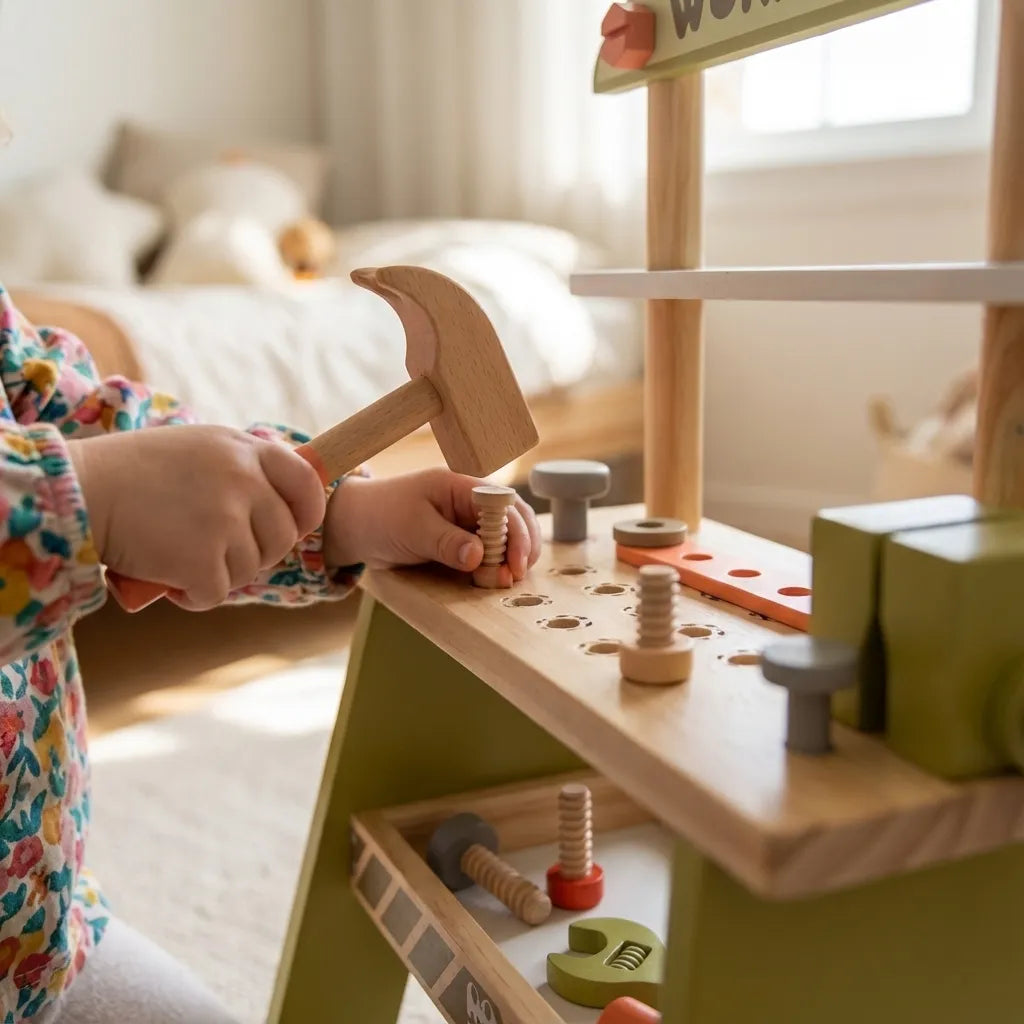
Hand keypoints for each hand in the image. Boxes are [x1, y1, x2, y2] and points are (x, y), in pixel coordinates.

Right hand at [68, 425, 325, 609]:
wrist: (79, 491)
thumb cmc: (130, 473)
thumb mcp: (197, 450)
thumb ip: (239, 469)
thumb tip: (279, 504)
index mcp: (245, 449)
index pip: (308, 482)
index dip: (306, 511)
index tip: (293, 526)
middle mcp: (244, 480)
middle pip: (282, 536)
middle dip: (255, 552)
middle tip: (215, 550)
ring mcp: (226, 519)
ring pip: (249, 568)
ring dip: (219, 573)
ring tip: (178, 555)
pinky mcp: (204, 558)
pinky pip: (217, 593)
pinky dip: (193, 595)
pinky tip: (167, 578)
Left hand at [323, 468, 541, 582]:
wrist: (357, 526)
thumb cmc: (381, 516)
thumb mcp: (411, 528)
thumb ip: (445, 541)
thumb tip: (478, 556)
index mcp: (460, 486)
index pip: (503, 504)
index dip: (516, 532)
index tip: (516, 562)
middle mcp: (471, 501)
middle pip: (514, 518)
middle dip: (522, 546)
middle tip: (516, 575)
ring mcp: (469, 521)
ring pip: (507, 536)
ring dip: (513, 557)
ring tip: (508, 580)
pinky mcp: (463, 540)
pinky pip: (490, 551)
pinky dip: (498, 564)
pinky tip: (496, 578)